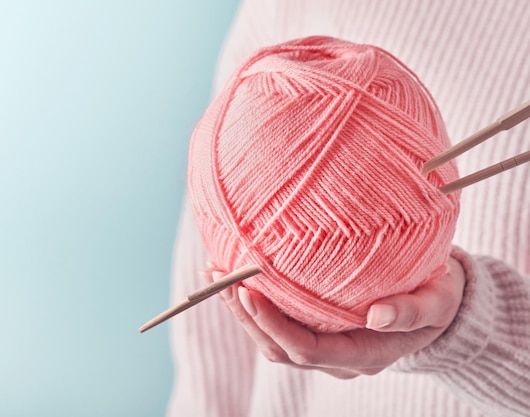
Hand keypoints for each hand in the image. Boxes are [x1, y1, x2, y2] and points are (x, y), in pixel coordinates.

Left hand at [208, 257, 465, 378]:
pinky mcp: (317, 330)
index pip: (307, 349)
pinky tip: (237, 276)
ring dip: (243, 311)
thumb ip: (412, 311)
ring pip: (272, 340)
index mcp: (363, 355)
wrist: (436, 305)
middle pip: (280, 348)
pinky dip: (254, 305)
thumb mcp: (437, 302)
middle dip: (247, 317)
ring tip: (216, 273)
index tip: (249, 291)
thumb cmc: (439, 299)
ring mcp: (325, 347)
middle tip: (221, 277)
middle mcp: (336, 358)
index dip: (275, 324)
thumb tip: (378, 316)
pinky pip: (279, 325)